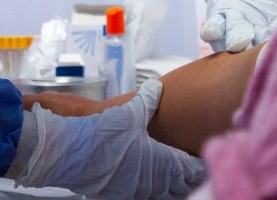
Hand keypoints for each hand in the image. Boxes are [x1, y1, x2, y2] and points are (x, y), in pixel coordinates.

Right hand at [13, 80, 205, 198]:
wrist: (70, 154)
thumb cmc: (103, 134)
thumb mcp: (130, 112)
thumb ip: (148, 100)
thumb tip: (157, 88)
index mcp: (161, 164)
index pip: (189, 169)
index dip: (198, 166)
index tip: (205, 161)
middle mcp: (151, 183)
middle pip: (178, 185)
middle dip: (186, 178)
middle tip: (194, 171)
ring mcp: (134, 192)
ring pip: (160, 193)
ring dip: (168, 185)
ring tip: (174, 178)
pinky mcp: (117, 195)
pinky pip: (141, 195)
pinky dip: (149, 188)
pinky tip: (146, 180)